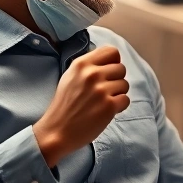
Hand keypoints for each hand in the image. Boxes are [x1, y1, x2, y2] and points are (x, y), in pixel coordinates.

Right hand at [33, 46, 129, 166]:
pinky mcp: (109, 106)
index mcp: (81, 64)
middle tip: (104, 92)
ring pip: (125, 84)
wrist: (57, 131)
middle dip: (116, 80)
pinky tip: (106, 111)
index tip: (108, 72)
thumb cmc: (64, 105)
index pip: (112, 51)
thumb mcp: (70, 76)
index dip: (113, 62)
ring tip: (102, 102)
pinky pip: (126, 99)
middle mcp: (92, 74)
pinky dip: (119, 106)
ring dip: (117, 94)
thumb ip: (88, 66)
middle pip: (121, 68)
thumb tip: (109, 61)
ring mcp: (101, 90)